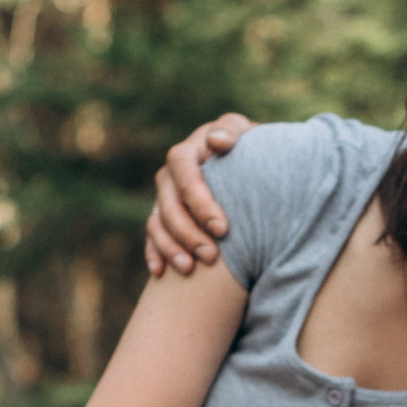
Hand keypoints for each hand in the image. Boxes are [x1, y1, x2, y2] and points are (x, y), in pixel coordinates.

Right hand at [145, 113, 255, 276]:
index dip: (200, 202)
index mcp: (190, 151)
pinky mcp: (164, 217)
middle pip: (170, 203)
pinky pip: (152, 236)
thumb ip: (234, 133)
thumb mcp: (248, 138)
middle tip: (211, 257)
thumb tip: (218, 141)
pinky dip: (155, 254)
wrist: (251, 169)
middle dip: (188, 232)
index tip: (223, 229)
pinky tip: (161, 273)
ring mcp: (166, 196)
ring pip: (158, 222)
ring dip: (170, 247)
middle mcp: (172, 173)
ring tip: (189, 270)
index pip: (185, 173)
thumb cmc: (253, 152)